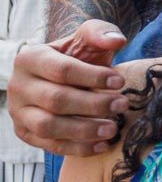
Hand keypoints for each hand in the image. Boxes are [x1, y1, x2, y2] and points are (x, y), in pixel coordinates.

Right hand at [8, 21, 128, 155]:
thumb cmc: (77, 56)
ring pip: (48, 126)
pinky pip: (49, 145)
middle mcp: (19, 86)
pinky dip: (77, 148)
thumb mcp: (86, 39)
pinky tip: (102, 145)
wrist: (62, 76)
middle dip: (92, 105)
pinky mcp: (25, 132)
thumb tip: (117, 41)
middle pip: (55, 100)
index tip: (120, 82)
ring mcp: (19, 112)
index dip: (93, 77)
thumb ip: (100, 33)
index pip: (62, 70)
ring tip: (112, 128)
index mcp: (30, 58)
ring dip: (84, 130)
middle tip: (122, 105)